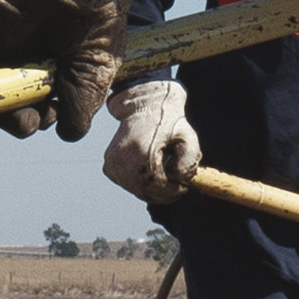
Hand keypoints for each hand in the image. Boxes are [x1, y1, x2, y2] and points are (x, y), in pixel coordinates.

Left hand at [0, 0, 158, 140]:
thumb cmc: (98, 22)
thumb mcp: (93, 78)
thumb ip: (76, 110)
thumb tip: (63, 132)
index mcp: (42, 73)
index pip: (23, 107)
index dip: (26, 121)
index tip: (39, 121)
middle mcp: (15, 60)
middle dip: (5, 120)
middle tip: (23, 122)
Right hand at [100, 82, 203, 207]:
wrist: (144, 106)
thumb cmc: (169, 122)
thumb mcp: (188, 137)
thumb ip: (189, 161)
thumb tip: (179, 180)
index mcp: (141, 150)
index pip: (158, 184)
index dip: (173, 191)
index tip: (184, 186)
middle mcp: (123, 158)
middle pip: (147, 191)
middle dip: (165, 193)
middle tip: (177, 184)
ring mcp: (113, 164)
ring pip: (138, 191)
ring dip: (154, 189)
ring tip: (165, 172)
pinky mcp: (109, 167)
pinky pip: (130, 186)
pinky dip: (143, 184)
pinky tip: (150, 170)